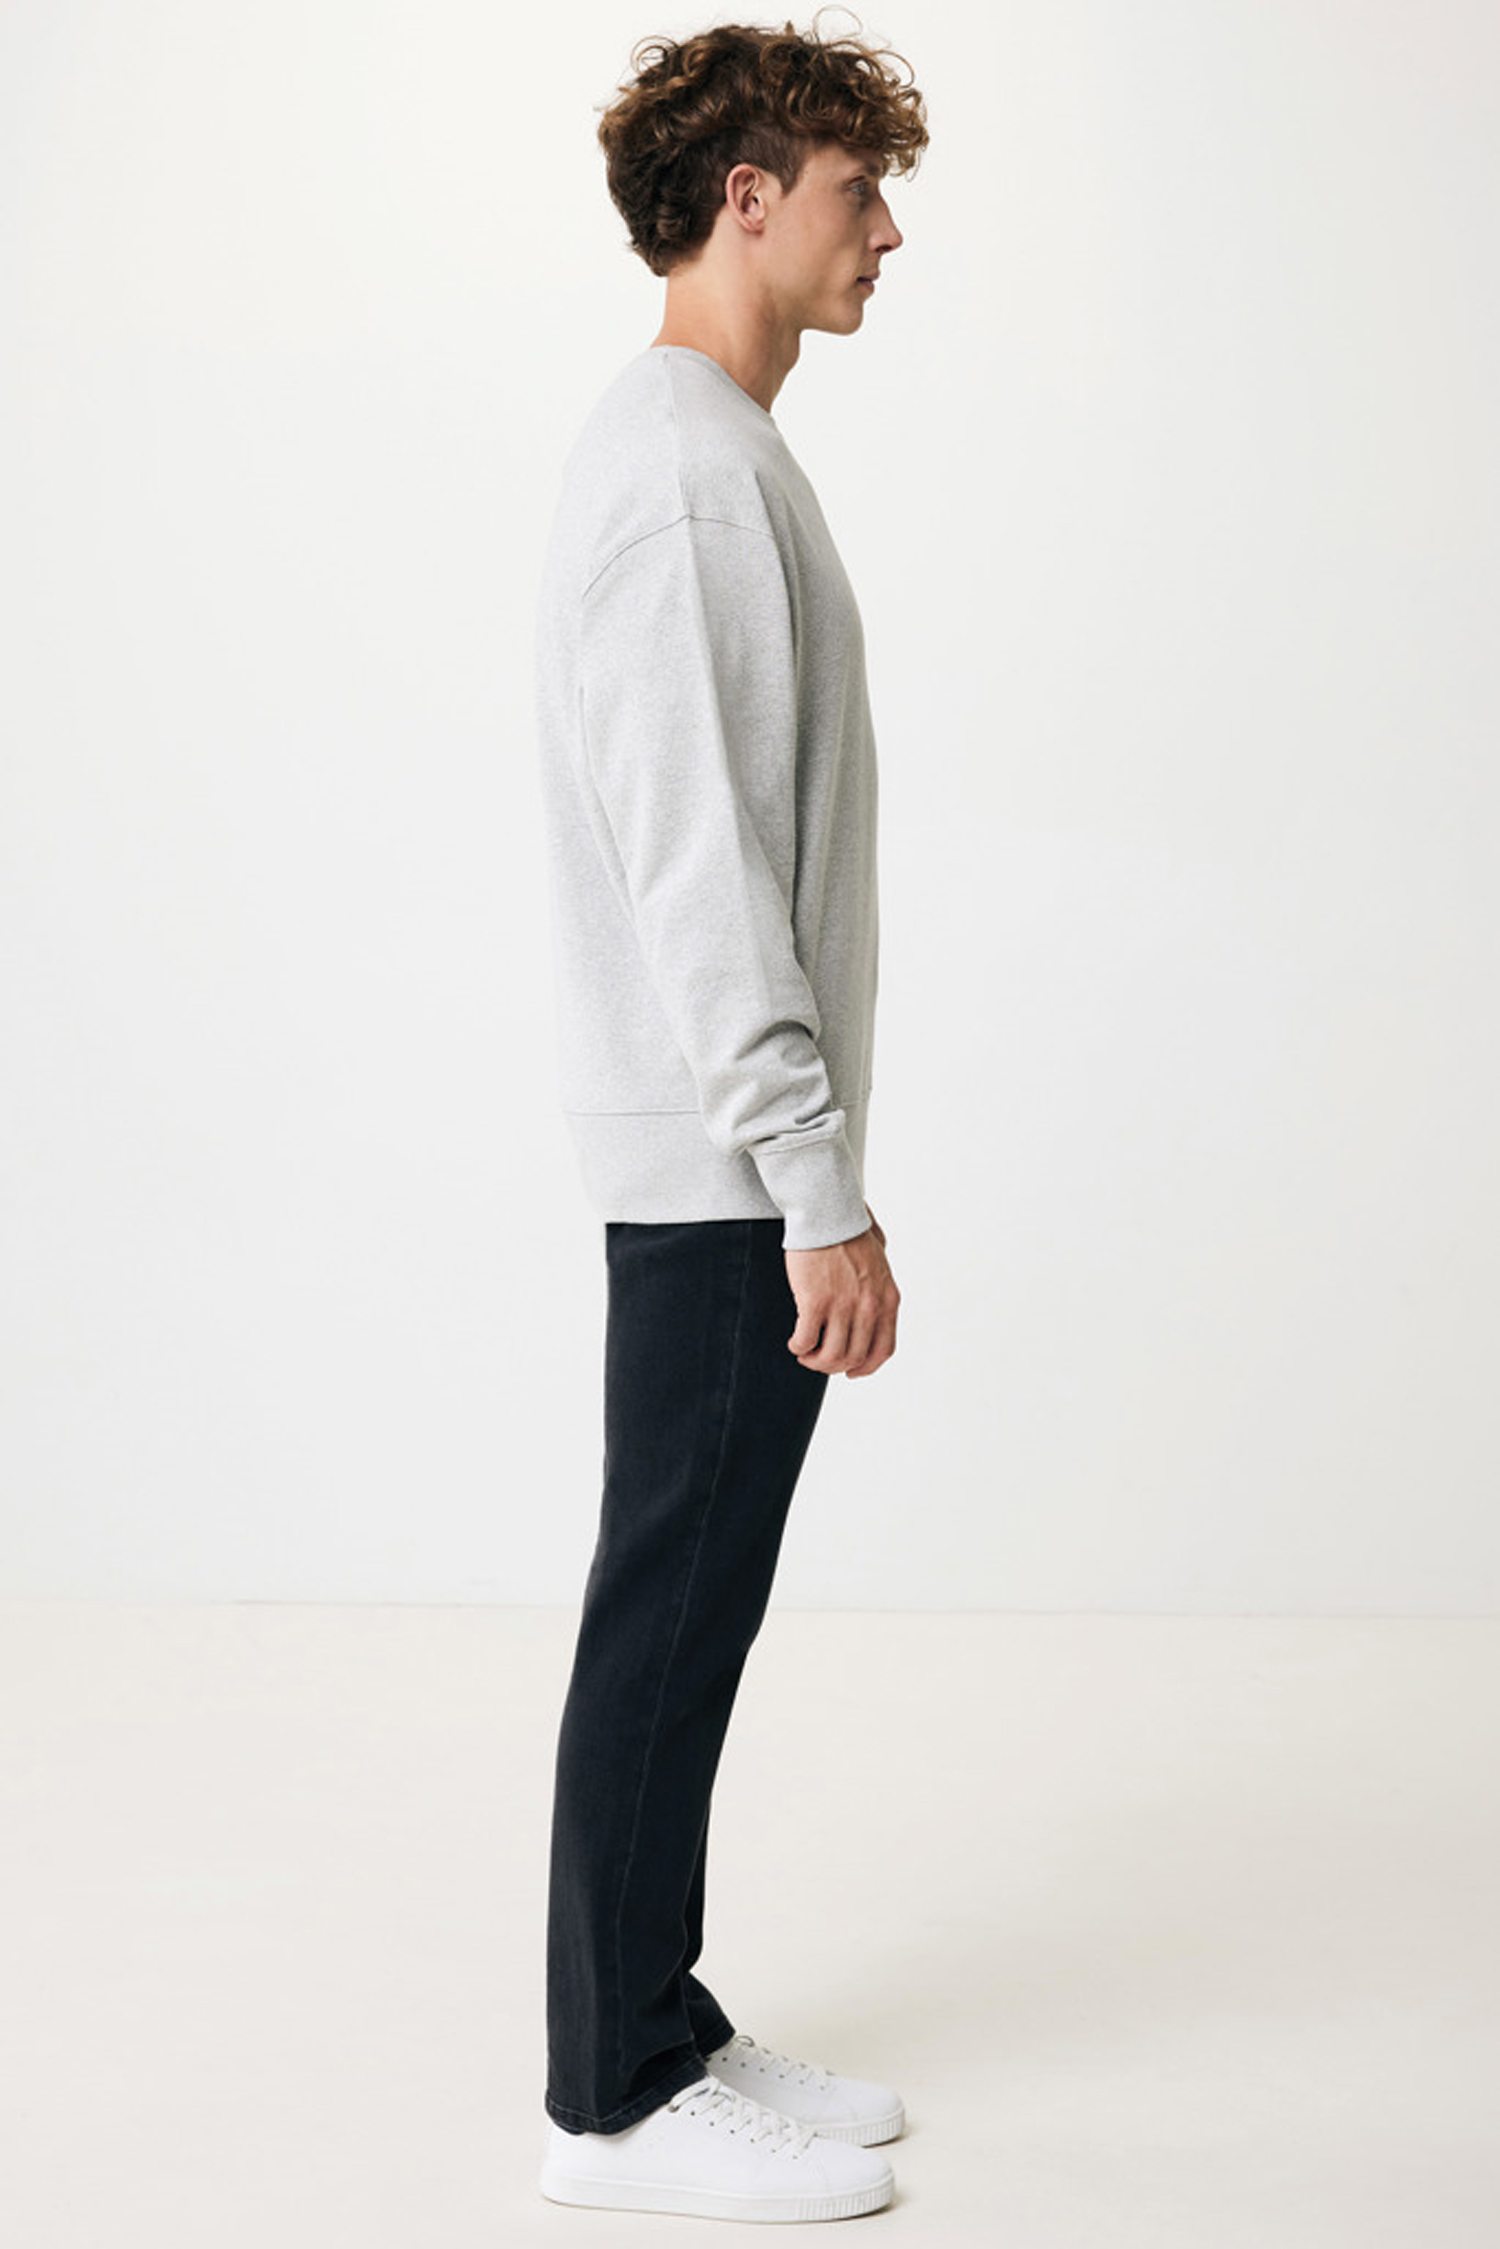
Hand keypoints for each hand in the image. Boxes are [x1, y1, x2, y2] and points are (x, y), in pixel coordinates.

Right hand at [784, 1204, 899, 1377]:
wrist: (827, 1214)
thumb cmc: (848, 1232)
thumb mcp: (880, 1261)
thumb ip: (881, 1283)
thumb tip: (878, 1295)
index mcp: (888, 1300)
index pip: (883, 1350)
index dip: (865, 1368)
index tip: (850, 1371)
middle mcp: (869, 1308)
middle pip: (853, 1357)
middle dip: (833, 1365)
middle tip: (817, 1359)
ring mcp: (843, 1306)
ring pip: (830, 1356)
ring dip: (814, 1360)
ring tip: (804, 1352)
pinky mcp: (815, 1301)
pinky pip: (805, 1340)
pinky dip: (798, 1347)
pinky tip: (794, 1342)